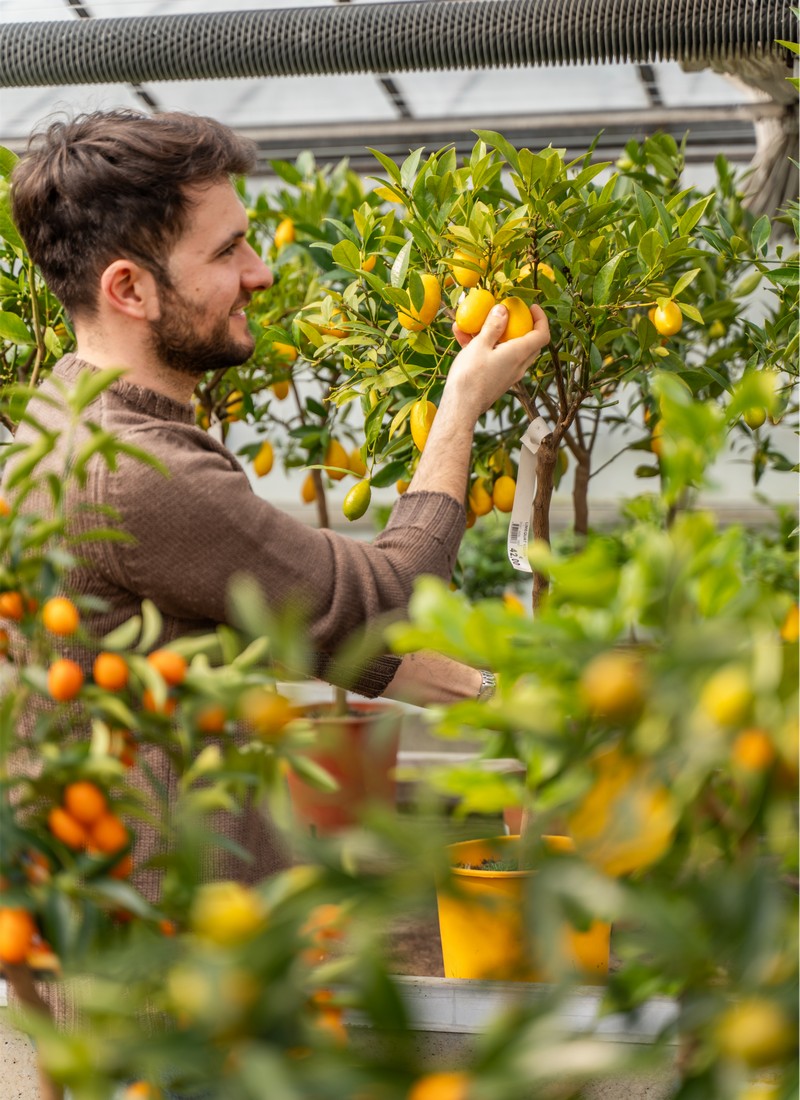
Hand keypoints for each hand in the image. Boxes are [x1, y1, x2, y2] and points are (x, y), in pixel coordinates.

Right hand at [444, 302, 549, 419]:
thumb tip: (503, 310)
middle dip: (522, 325)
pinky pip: (496, 358)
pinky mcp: (497, 380)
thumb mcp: (479, 346)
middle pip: (529, 342)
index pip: (542, 335)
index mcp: (518, 354)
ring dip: (496, 335)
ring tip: (474, 323)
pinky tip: (463, 337)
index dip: (541, 318)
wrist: (460, 408)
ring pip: (510, 350)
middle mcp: (518, 366)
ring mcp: (508, 374)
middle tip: (509, 313)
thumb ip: (493, 326)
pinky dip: (485, 347)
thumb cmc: (470, 377)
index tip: (532, 307)